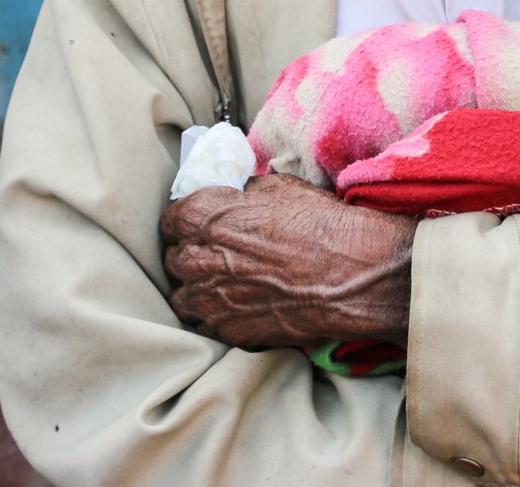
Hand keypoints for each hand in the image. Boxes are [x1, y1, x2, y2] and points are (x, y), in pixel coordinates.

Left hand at [160, 172, 415, 349]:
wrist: (349, 275)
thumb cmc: (319, 225)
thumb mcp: (279, 188)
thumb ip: (244, 195)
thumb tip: (237, 198)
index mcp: (202, 217)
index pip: (170, 219)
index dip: (184, 221)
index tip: (196, 224)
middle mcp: (196, 260)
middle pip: (172, 259)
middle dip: (188, 254)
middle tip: (212, 253)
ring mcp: (209, 301)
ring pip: (181, 296)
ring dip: (195, 288)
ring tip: (218, 284)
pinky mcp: (228, 331)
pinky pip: (203, 324)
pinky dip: (213, 316)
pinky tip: (234, 306)